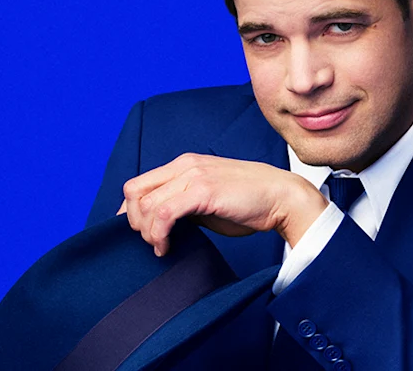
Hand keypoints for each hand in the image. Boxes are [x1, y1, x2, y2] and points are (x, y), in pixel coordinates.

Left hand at [116, 153, 328, 255]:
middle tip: (151, 242)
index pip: (138, 184)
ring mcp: (193, 176)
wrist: (282, 196)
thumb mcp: (208, 199)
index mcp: (184, 165)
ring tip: (161, 247)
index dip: (130, 212)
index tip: (141, 233)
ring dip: (147, 232)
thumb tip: (160, 224)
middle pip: (134, 192)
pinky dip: (158, 234)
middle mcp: (184, 166)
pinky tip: (166, 246)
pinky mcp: (203, 191)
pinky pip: (164, 213)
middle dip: (135, 223)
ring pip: (146, 205)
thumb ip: (184, 205)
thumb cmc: (249, 202)